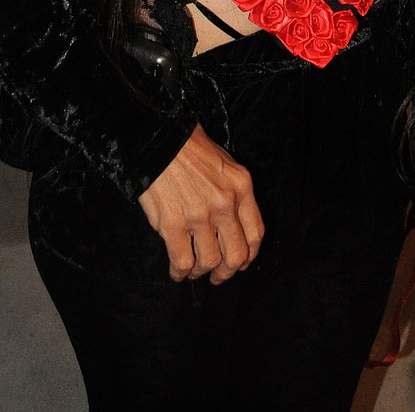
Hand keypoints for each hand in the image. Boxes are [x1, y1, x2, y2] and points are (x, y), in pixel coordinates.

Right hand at [138, 124, 264, 284]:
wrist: (159, 139)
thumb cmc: (190, 147)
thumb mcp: (224, 163)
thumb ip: (233, 193)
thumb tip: (231, 228)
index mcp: (241, 186)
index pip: (255, 233)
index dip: (249, 255)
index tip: (241, 262)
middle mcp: (225, 204)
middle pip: (236, 256)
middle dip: (227, 272)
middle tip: (218, 276)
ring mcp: (200, 216)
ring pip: (209, 262)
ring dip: (201, 272)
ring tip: (194, 270)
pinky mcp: (173, 224)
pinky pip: (183, 262)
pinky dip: (180, 273)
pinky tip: (177, 271)